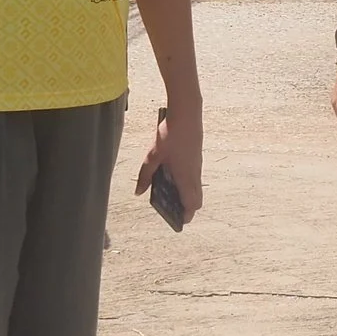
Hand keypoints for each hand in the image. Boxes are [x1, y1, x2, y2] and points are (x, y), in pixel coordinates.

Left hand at [132, 101, 202, 223]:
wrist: (187, 114)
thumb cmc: (170, 135)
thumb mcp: (152, 156)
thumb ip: (145, 175)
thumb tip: (139, 192)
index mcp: (185, 177)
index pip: (191, 204)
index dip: (186, 215)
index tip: (178, 221)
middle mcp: (194, 174)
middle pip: (196, 199)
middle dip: (187, 208)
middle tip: (173, 211)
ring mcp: (198, 166)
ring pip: (196, 188)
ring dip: (187, 195)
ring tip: (169, 195)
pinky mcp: (197, 158)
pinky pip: (195, 178)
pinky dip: (187, 184)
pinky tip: (173, 176)